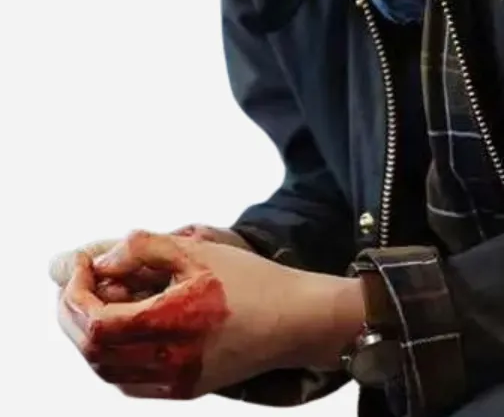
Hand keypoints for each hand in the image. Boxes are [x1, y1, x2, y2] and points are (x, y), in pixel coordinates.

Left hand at [57, 229, 363, 399]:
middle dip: (75, 313)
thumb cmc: (252, 279)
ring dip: (90, 335)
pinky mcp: (184, 389)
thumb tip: (102, 261)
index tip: (83, 265)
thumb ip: (144, 248)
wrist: (295, 318)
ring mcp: (174, 382)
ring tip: (100, 299)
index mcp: (169, 325)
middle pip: (92, 350)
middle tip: (81, 281)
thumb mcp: (198, 250)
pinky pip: (128, 380)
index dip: (76, 293)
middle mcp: (167, 363)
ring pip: (106, 370)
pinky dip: (112, 354)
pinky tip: (123, 326)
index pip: (94, 322)